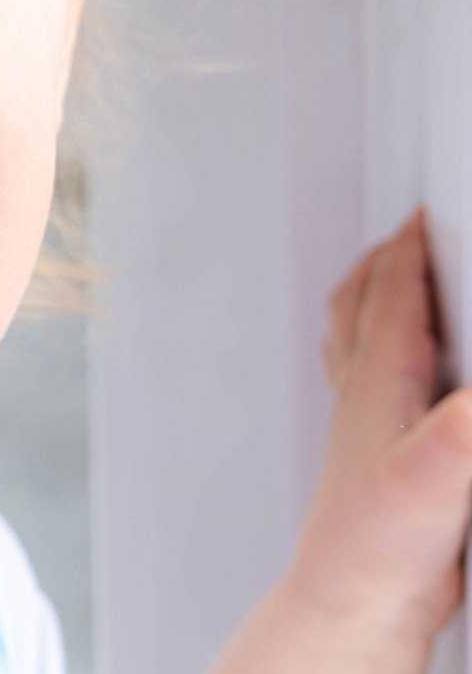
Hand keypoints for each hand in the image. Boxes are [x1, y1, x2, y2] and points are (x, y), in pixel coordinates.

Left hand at [214, 207, 471, 672]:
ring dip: (378, 297)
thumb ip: (460, 433)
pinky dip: (385, 350)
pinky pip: (371, 377)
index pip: (393, 291)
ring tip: (398, 276)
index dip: (413, 246)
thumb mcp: (436, 481)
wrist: (353, 600)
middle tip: (413, 230)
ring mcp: (365, 419)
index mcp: (378, 378)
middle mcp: (363, 389)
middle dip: (390, 259)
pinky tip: (405, 370)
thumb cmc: (379, 545)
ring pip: (359, 335)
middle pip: (365, 301)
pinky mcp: (378, 450)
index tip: (431, 213)